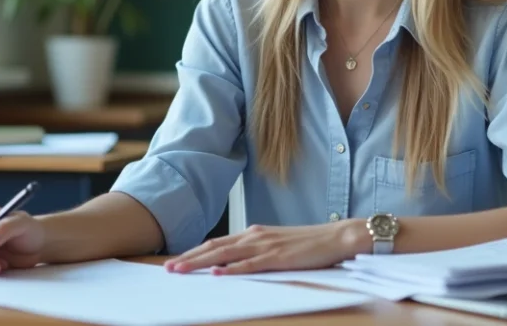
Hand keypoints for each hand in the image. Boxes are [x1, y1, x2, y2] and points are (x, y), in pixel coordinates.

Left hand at [163, 221, 369, 274]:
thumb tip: (236, 264)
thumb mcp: (279, 245)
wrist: (339, 236)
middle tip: (167, 268)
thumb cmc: (311, 243)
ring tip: (180, 270)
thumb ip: (258, 252)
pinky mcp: (279, 257)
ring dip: (200, 263)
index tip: (176, 261)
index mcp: (255, 233)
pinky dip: (231, 269)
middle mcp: (256, 236)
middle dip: (189, 258)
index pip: (218, 243)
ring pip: (225, 255)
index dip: (195, 252)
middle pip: (215, 247)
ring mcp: (267, 246)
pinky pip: (250, 265)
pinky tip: (216, 273)